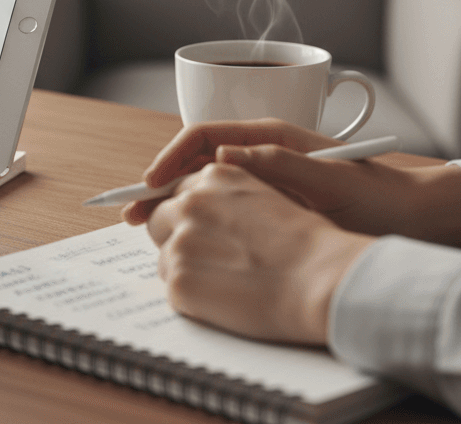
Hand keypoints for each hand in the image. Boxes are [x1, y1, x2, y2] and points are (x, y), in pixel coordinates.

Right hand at [123, 118, 458, 243]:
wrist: (416, 218)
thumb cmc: (379, 198)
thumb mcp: (329, 180)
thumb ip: (277, 163)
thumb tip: (223, 152)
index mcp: (269, 135)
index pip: (202, 134)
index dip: (170, 157)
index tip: (150, 184)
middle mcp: (260, 150)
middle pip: (195, 156)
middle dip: (160, 180)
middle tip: (132, 209)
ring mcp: (263, 175)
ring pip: (203, 180)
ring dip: (173, 197)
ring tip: (146, 222)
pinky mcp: (268, 200)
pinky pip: (221, 200)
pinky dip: (196, 211)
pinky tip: (186, 232)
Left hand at [146, 161, 373, 343]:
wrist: (323, 281)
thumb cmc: (310, 246)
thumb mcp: (264, 197)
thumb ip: (226, 198)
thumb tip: (205, 213)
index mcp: (214, 178)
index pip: (178, 191)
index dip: (183, 213)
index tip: (180, 226)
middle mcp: (191, 202)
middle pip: (159, 217)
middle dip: (174, 237)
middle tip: (204, 260)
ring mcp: (182, 240)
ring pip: (164, 256)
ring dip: (186, 270)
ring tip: (226, 285)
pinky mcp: (180, 279)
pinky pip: (173, 290)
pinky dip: (193, 300)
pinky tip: (225, 304)